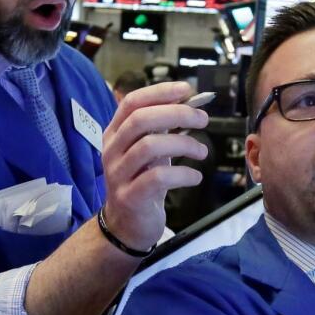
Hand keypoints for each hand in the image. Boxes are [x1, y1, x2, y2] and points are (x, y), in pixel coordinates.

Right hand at [100, 81, 208, 251]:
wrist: (127, 225)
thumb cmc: (142, 180)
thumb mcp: (151, 151)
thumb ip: (163, 128)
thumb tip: (191, 103)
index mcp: (115, 133)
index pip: (131, 103)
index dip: (159, 92)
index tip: (186, 90)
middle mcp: (111, 150)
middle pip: (140, 120)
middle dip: (177, 114)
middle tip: (203, 119)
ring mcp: (118, 174)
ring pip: (149, 147)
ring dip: (184, 144)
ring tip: (202, 152)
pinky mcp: (129, 197)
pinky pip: (158, 178)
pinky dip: (183, 174)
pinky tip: (195, 176)